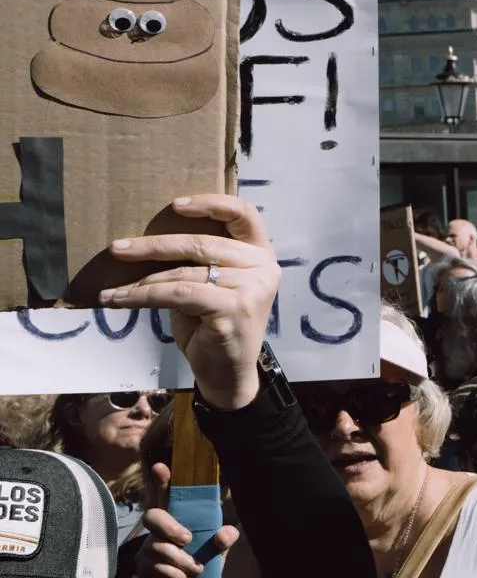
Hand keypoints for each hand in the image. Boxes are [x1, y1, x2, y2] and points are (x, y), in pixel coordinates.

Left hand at [99, 195, 279, 408]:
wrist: (228, 374)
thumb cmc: (214, 327)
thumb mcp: (210, 287)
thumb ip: (199, 263)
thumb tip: (147, 242)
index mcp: (261, 255)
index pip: (244, 213)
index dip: (210, 203)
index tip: (175, 206)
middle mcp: (263, 267)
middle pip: (202, 243)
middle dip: (153, 246)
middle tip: (117, 249)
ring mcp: (252, 288)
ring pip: (184, 272)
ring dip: (141, 281)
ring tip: (112, 289)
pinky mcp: (234, 309)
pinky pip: (178, 294)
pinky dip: (143, 296)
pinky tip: (119, 299)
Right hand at [137, 464, 238, 577]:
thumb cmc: (203, 565)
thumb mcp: (218, 552)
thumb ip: (223, 540)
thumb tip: (226, 533)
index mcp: (178, 520)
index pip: (167, 496)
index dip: (162, 481)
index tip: (160, 466)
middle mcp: (158, 530)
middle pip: (152, 516)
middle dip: (170, 527)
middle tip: (187, 539)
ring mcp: (147, 547)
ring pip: (158, 546)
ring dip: (182, 560)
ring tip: (196, 569)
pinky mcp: (142, 566)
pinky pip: (156, 567)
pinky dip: (176, 575)